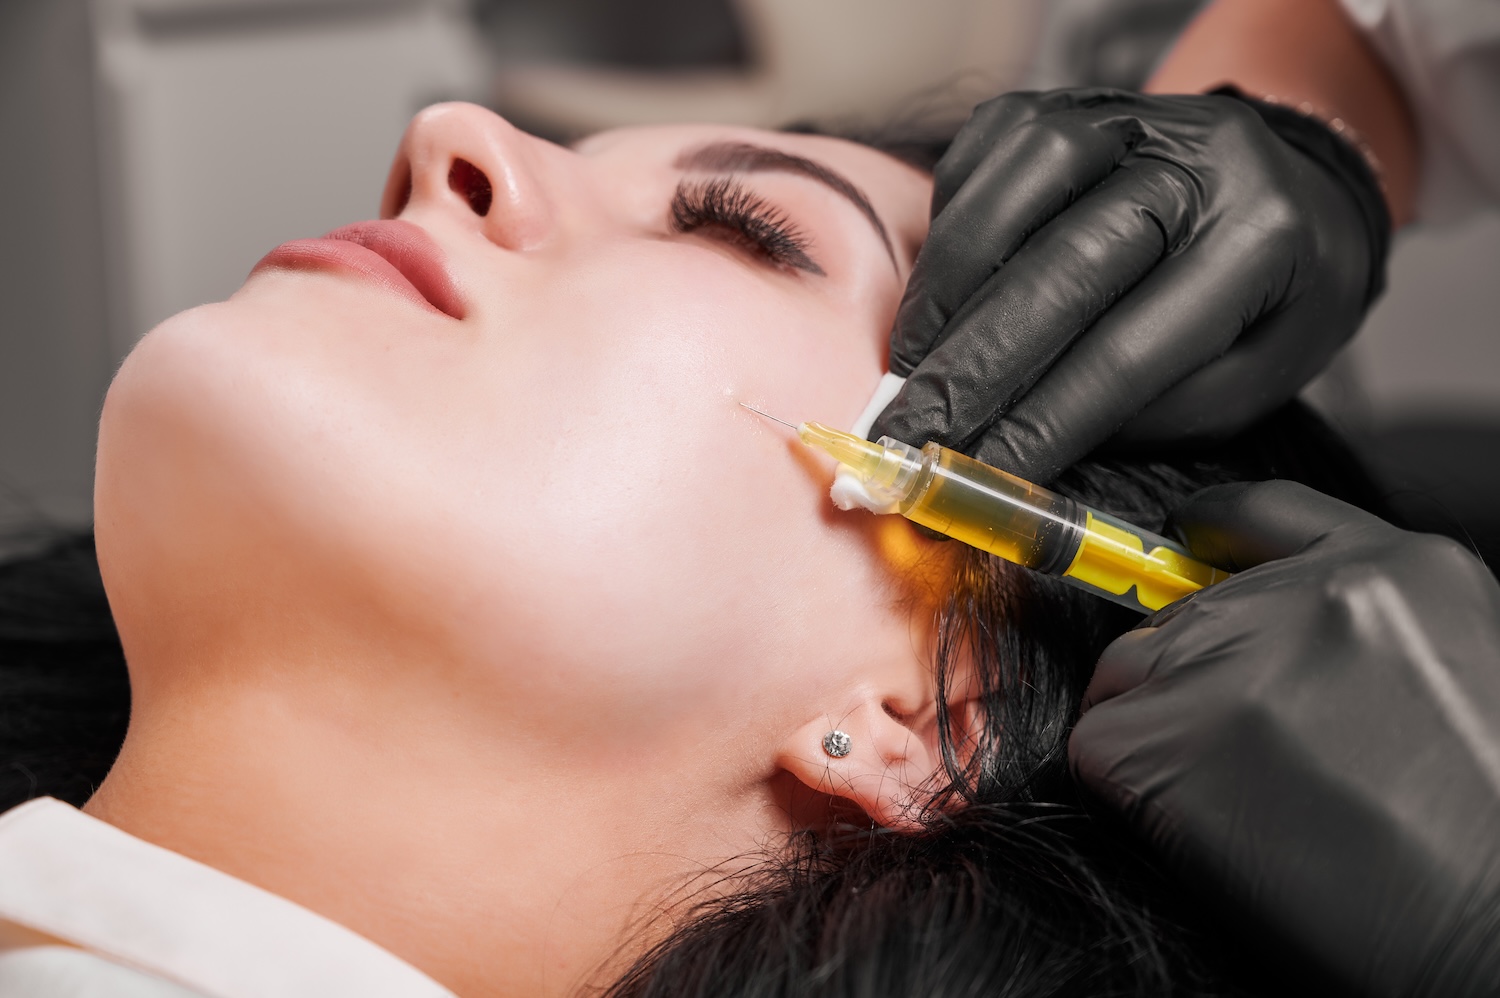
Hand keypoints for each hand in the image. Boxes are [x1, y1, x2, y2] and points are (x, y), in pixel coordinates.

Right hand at [871, 88, 1389, 483]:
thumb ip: (1145, 416)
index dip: (1044, 422)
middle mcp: (1195, 156)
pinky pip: (975, 164)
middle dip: (974, 367)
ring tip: (913, 370)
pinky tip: (934, 302)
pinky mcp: (1057, 102)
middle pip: (1063, 269)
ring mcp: (1120, 113)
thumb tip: (1015, 448)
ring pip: (1009, 196)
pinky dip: (943, 240)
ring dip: (944, 296)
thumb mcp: (1245, 381)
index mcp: (1263, 236)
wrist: (1282, 180)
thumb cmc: (1267, 301)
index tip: (979, 477)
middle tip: (914, 436)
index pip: (1130, 350)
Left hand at [1070, 480, 1499, 997]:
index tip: (1183, 547)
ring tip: (1251, 810)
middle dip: (1188, 685)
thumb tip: (1265, 634)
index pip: (1262, 513)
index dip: (1212, 538)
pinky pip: (1098, 747)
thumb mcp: (1460, 673)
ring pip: (1127, 681)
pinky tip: (1211, 835)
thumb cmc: (1487, 831)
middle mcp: (1304, 594)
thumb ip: (1360, 629)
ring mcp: (1225, 659)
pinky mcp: (1158, 736)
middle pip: (1176, 614)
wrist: (1499, 933)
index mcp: (1401, 569)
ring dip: (1159, 742)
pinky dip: (1130, 795)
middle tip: (1254, 767)